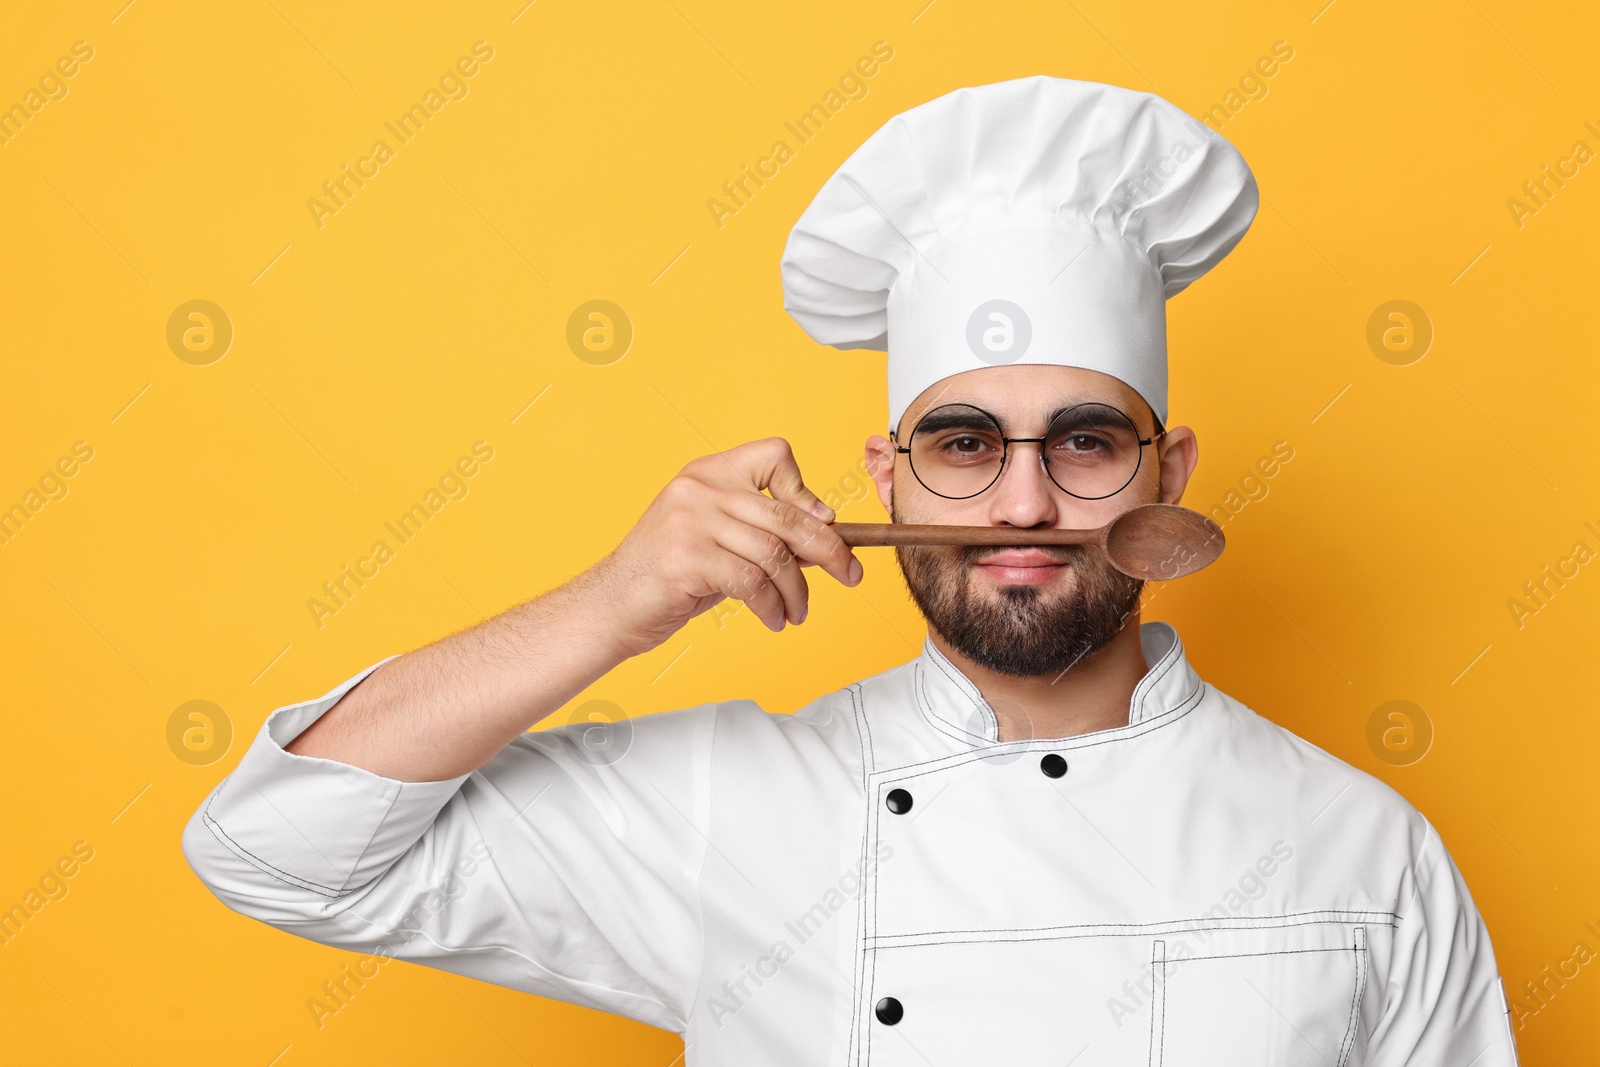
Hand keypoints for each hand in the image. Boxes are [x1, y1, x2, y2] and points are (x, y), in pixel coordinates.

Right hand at [590, 438, 863, 656]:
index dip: (804, 488)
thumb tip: (825, 533)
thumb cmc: (668, 577)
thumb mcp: (716, 540)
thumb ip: (760, 530)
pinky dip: (772, 607)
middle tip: (850, 574)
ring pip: (774, 554)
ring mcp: (690, 521)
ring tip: (796, 612)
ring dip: (796, 591)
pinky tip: (773, 619)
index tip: (821, 522)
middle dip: (829, 549)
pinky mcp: (687, 558)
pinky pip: (753, 583)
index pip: (774, 454)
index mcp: (707, 472)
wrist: (610, 607)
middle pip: (787, 515)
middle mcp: (699, 488)